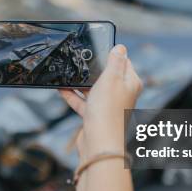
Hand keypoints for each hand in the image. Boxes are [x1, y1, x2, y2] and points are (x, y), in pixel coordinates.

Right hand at [59, 45, 142, 159]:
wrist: (100, 144)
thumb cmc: (108, 111)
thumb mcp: (112, 78)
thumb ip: (115, 61)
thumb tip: (120, 47)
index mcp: (130, 83)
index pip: (123, 62)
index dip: (111, 54)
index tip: (98, 47)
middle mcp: (121, 94)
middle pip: (107, 76)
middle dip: (93, 68)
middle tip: (80, 58)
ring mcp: (107, 106)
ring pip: (93, 89)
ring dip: (80, 82)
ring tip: (67, 72)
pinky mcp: (95, 116)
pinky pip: (83, 102)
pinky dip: (72, 96)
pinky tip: (61, 89)